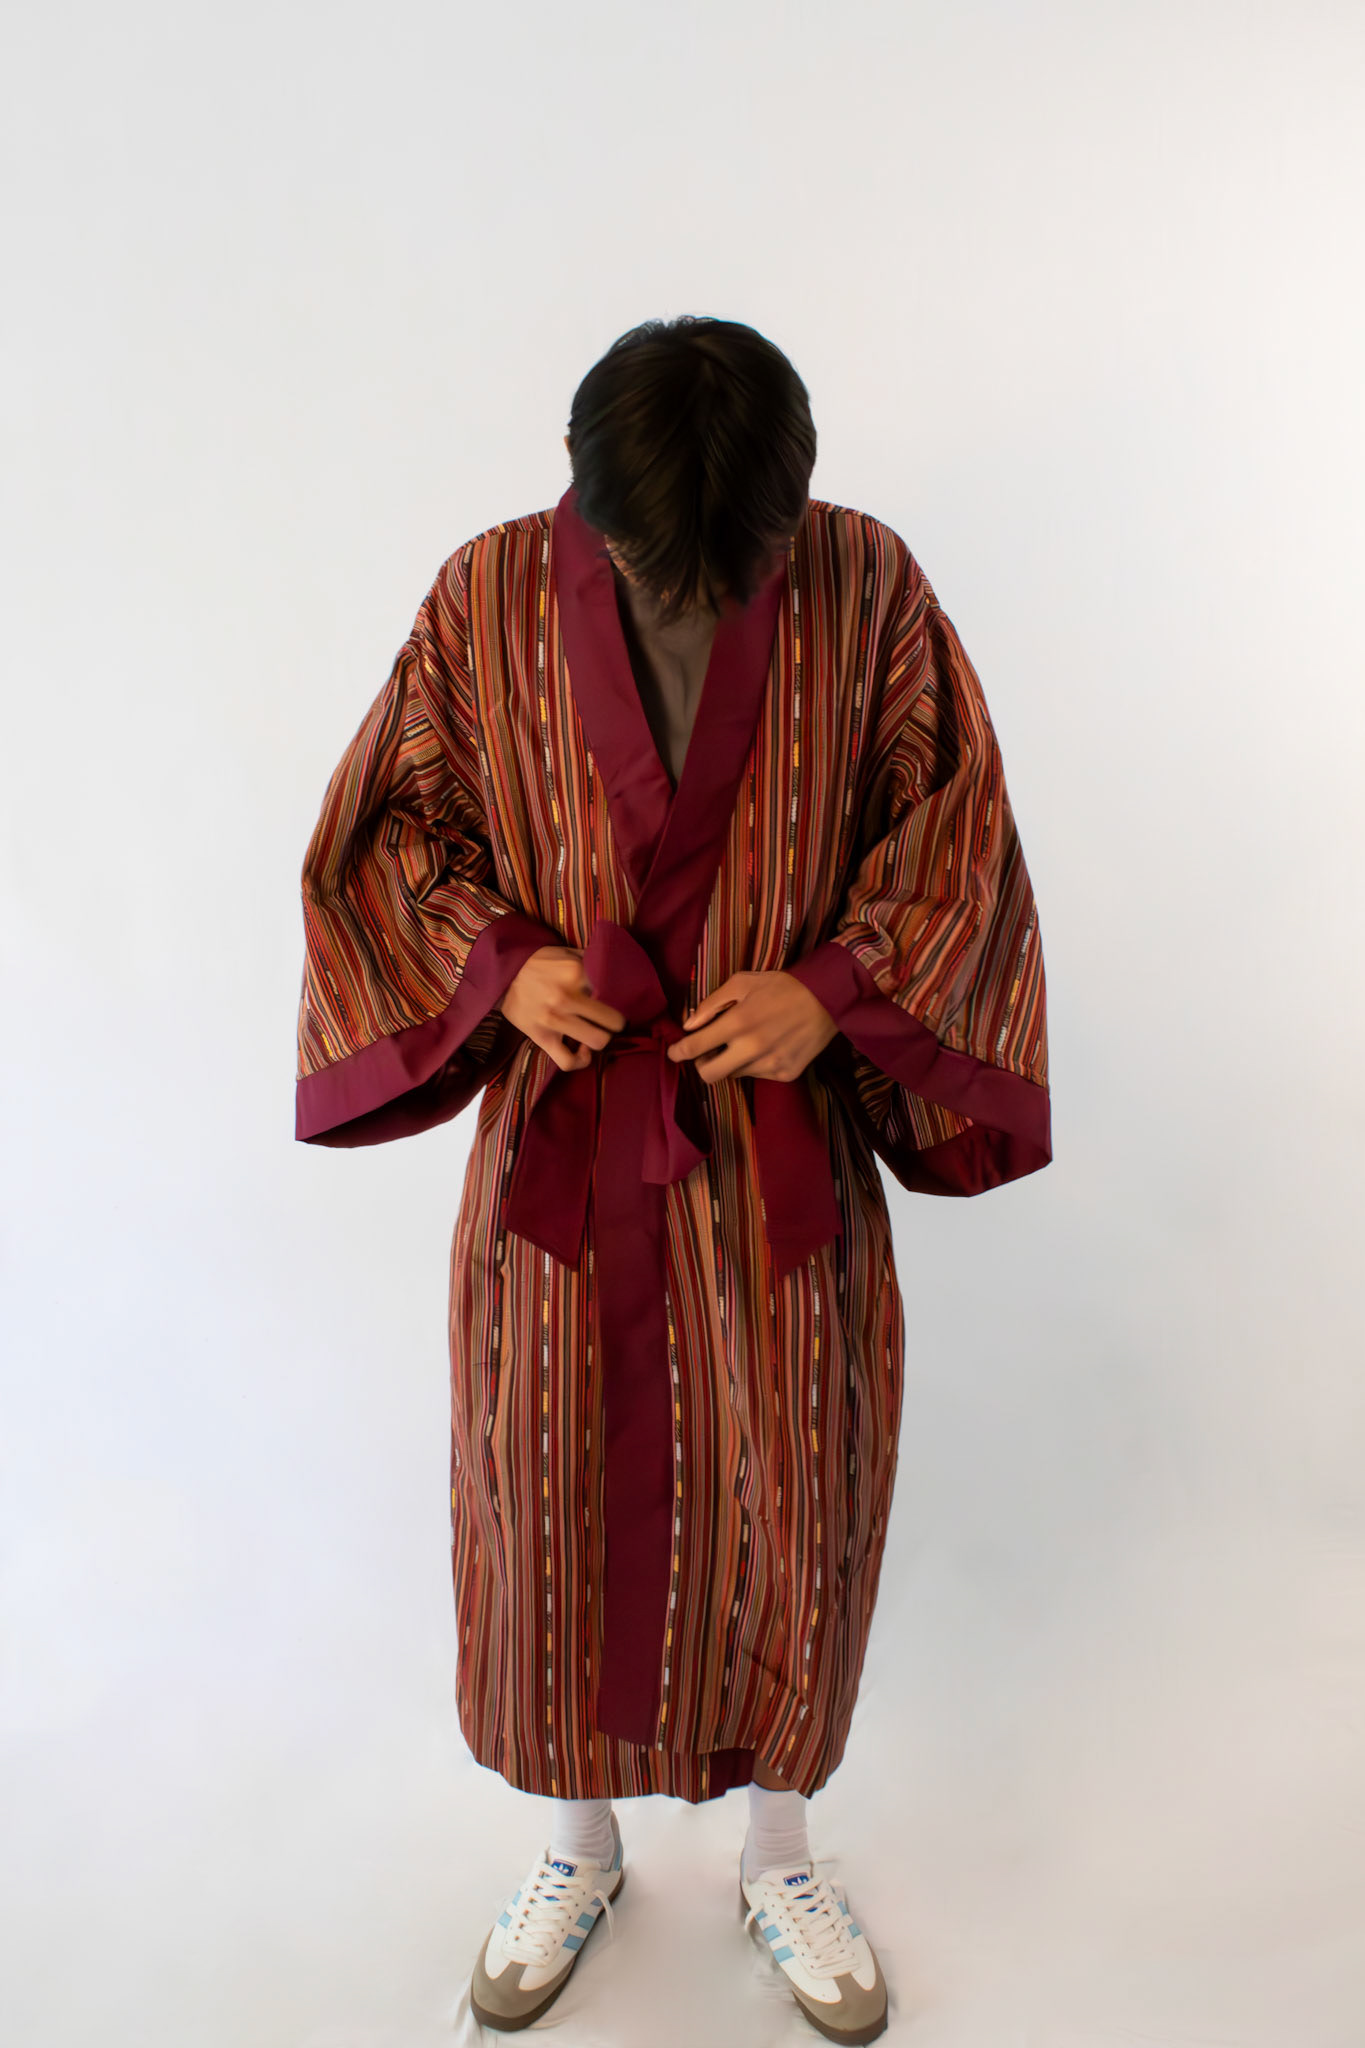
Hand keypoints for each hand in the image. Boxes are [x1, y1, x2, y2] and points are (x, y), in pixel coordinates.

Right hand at [499, 947, 625, 1073]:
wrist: (503, 973)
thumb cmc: (540, 963)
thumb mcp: (568, 952)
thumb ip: (592, 960)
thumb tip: (618, 968)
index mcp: (576, 973)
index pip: (616, 992)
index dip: (623, 998)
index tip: (621, 1001)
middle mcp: (567, 997)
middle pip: (613, 1021)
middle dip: (617, 1022)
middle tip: (613, 1020)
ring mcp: (554, 1020)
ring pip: (598, 1041)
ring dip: (602, 1039)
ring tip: (598, 1032)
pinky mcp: (541, 1037)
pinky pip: (568, 1061)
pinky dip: (580, 1061)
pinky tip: (583, 1050)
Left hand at [666, 970, 837, 1084]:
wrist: (827, 998)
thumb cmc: (781, 986)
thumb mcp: (742, 982)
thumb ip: (711, 1004)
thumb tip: (688, 1025)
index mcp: (737, 1022)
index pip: (695, 1047)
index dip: (678, 1052)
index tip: (674, 1052)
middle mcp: (751, 1048)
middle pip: (708, 1075)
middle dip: (702, 1065)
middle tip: (708, 1052)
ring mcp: (770, 1064)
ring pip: (734, 1074)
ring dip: (732, 1062)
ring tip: (746, 1041)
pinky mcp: (785, 1074)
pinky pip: (758, 1075)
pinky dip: (755, 1064)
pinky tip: (768, 1046)